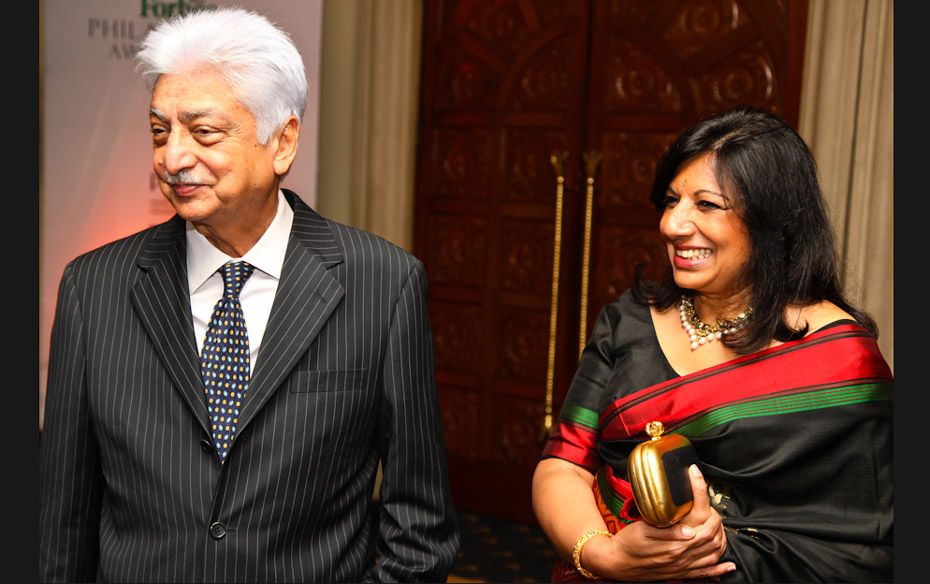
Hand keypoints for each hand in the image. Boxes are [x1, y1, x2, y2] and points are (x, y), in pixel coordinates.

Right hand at [583, 464, 734, 580]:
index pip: (703, 521)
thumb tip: (689, 530)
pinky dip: (720, 570)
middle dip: (716, 516)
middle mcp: (683, 557)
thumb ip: (667, 531)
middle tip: (707, 502)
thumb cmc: (627, 544)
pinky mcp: (681, 573)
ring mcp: (684, 566)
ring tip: (716, 523)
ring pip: (714, 553)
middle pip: (713, 536)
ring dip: (721, 538)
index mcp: (675, 545)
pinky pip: (706, 573)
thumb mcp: (642, 531)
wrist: (616, 563)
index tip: (697, 477)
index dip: (705, 497)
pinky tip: (728, 565)